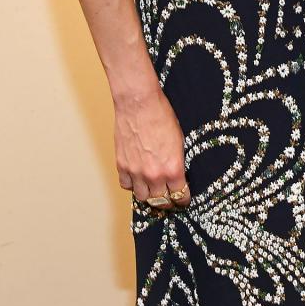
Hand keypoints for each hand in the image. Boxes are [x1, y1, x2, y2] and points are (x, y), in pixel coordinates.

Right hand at [114, 83, 189, 208]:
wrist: (139, 104)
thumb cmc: (161, 116)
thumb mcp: (180, 141)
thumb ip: (178, 162)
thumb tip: (178, 174)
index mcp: (173, 169)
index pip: (180, 196)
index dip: (183, 200)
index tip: (183, 200)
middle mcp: (154, 175)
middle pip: (161, 201)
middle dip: (167, 202)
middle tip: (169, 198)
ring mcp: (136, 172)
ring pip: (142, 197)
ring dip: (149, 195)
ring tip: (153, 189)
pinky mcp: (121, 166)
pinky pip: (126, 185)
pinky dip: (132, 184)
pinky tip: (137, 178)